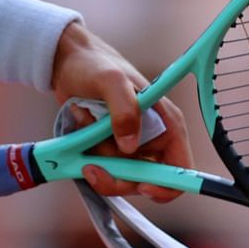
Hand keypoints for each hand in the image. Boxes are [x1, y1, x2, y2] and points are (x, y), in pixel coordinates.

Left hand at [51, 21, 191, 201]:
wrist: (67, 61)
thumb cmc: (95, 64)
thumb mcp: (111, 81)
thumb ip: (124, 110)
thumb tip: (130, 146)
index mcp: (166, 123)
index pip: (180, 169)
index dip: (165, 185)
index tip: (140, 186)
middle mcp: (152, 138)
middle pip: (146, 182)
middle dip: (118, 178)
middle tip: (92, 167)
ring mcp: (130, 145)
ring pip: (121, 177)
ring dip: (99, 161)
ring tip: (85, 126)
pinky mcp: (110, 149)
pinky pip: (103, 168)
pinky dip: (89, 157)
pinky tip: (81, 128)